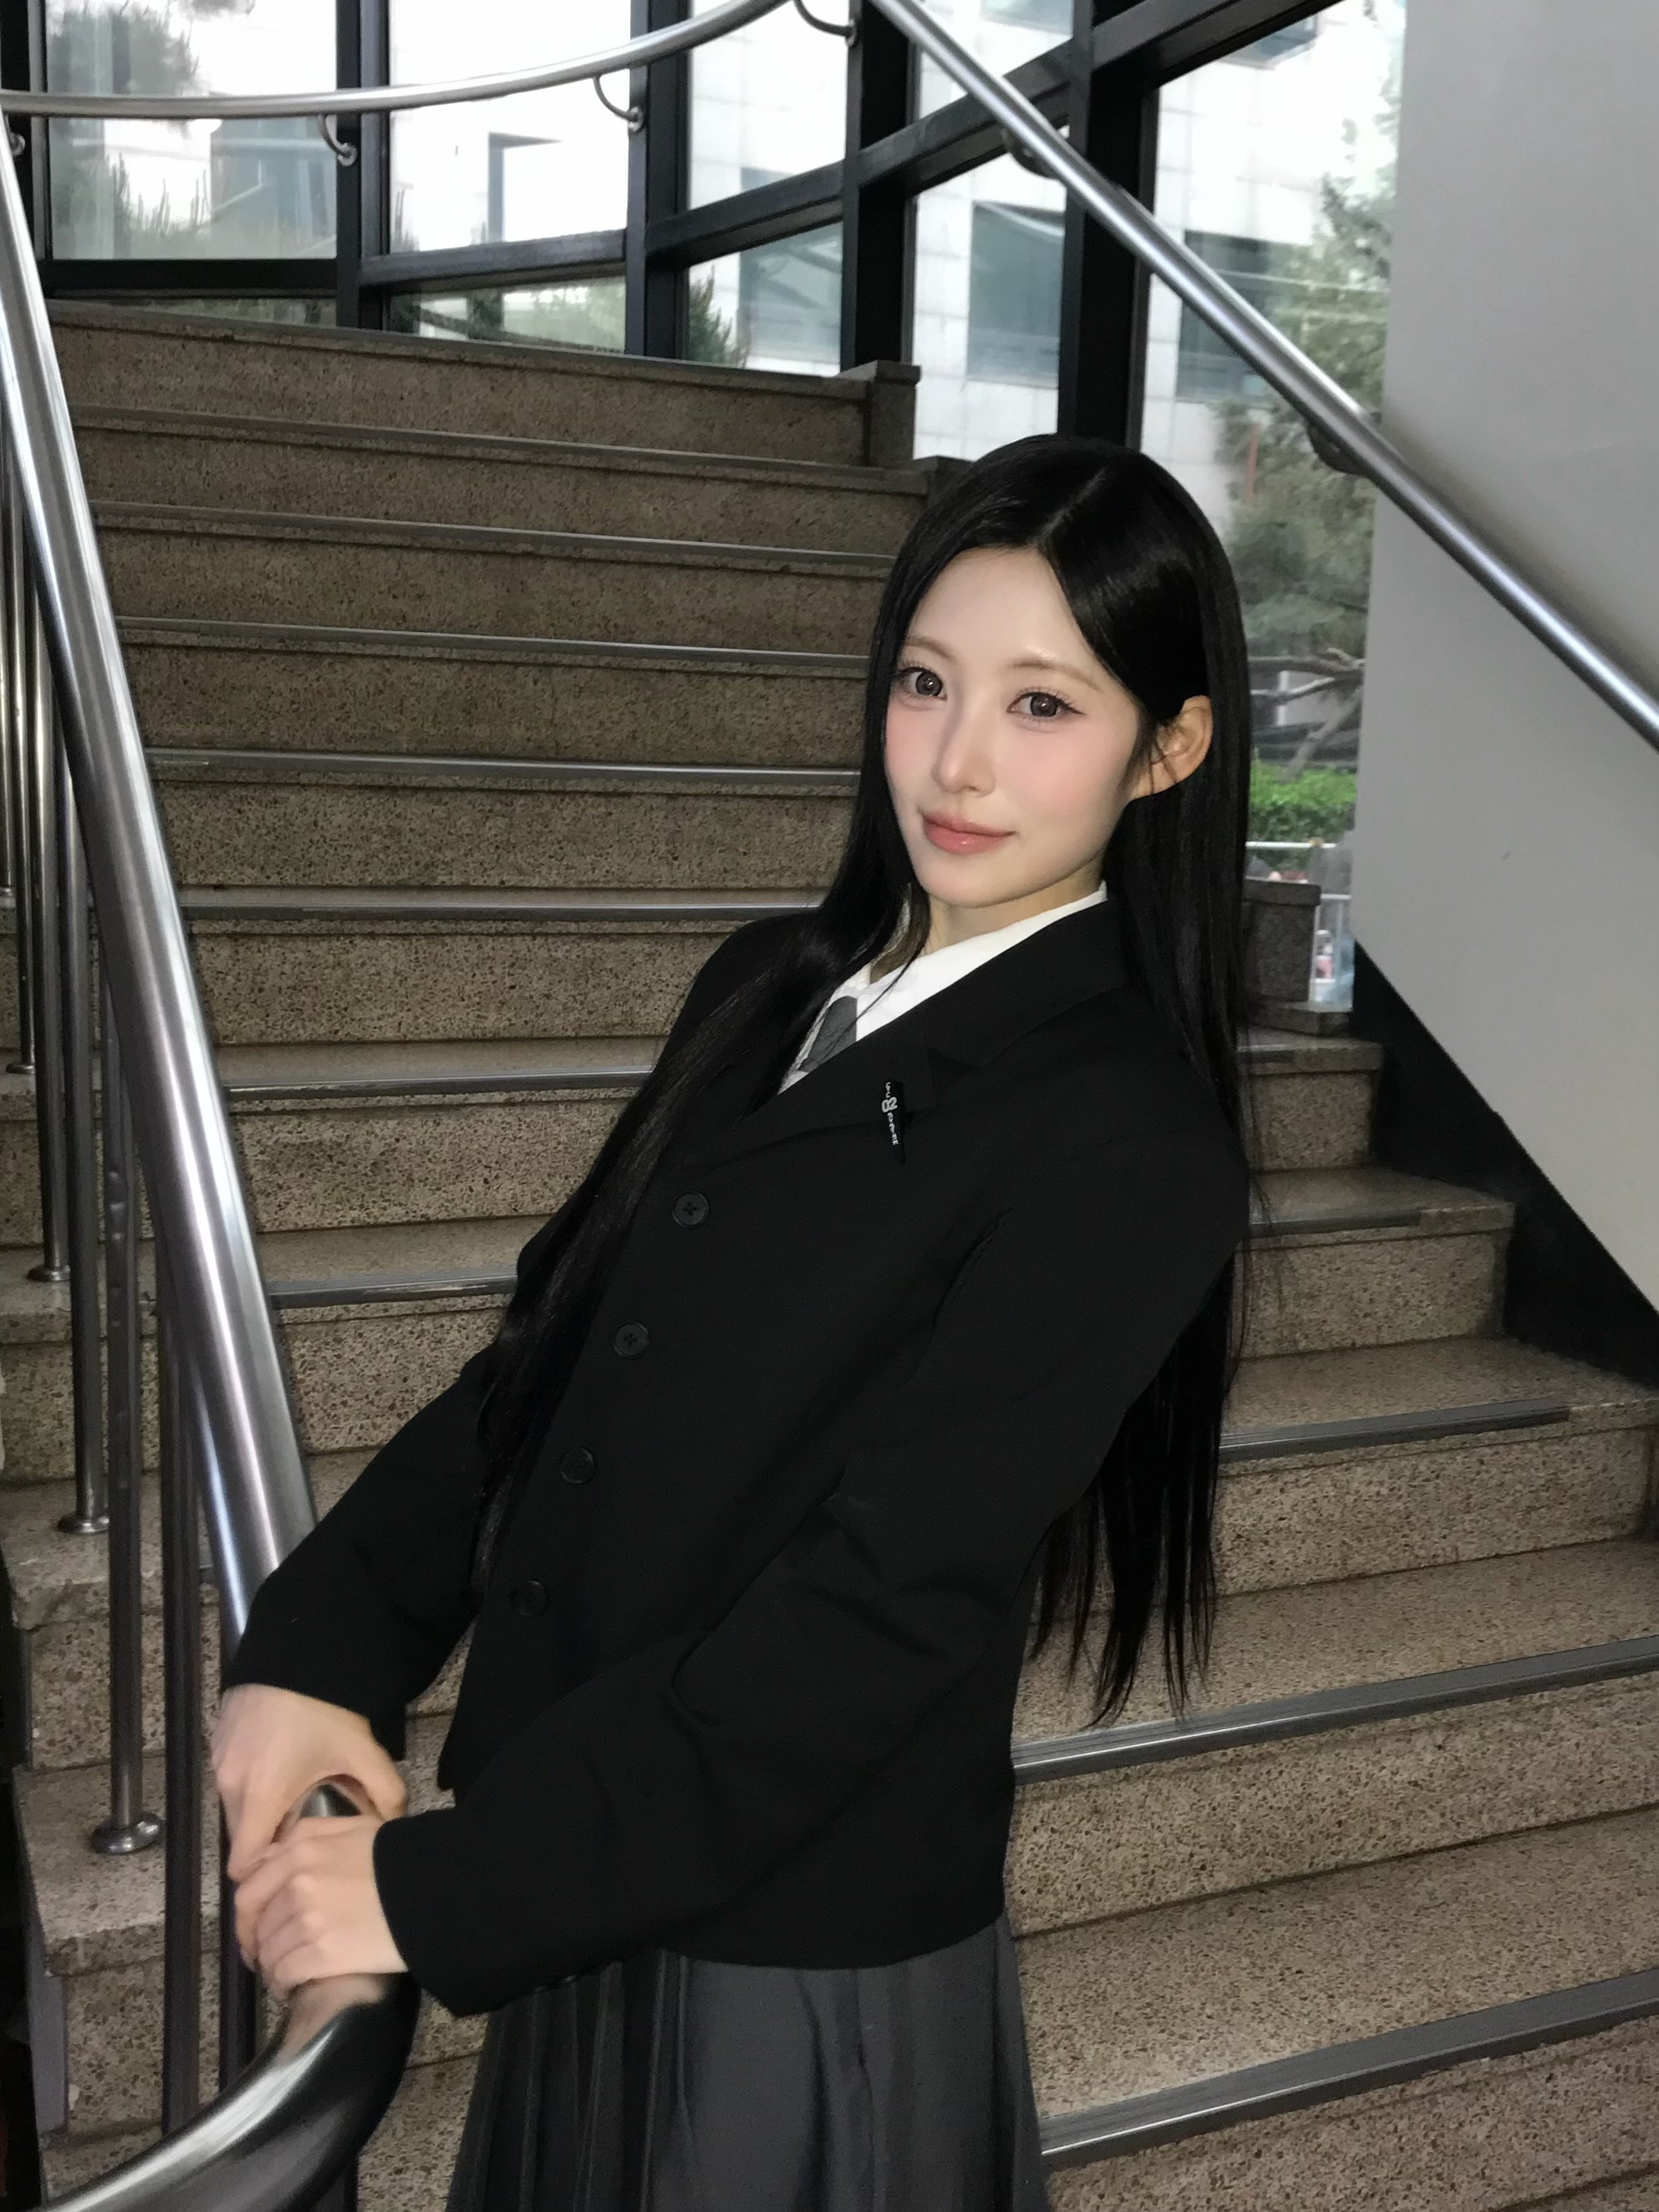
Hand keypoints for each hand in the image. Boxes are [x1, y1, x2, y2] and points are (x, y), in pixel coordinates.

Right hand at [213, 1684, 407, 1882]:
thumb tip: (394, 1824)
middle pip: (240, 1837)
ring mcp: (219, 1762)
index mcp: (261, 1797)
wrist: (296, 1652)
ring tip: (293, 1800)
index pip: (243, 1863)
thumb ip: (384, 1793)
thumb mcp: (361, 1751)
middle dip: (265, 1843)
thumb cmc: (326, 1709)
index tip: (289, 1868)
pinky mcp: (217, 1742)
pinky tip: (279, 1769)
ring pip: (234, 1808)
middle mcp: (230, 1785)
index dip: (265, 1872)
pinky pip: (229, 1779)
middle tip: (299, 1836)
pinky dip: (249, 1784)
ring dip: (258, 1811)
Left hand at [235, 1815, 407, 1996]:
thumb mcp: (355, 1830)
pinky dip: (285, 1985)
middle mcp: (296, 1882)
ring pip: (270, 1953)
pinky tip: (294, 1987)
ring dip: (273, 1967)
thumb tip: (275, 1859)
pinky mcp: (321, 1954)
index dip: (248, 1916)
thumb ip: (311, 1837)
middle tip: (268, 1958)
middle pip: (257, 1924)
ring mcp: (306, 1919)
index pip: (249, 1889)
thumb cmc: (401, 1857)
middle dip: (257, 1945)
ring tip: (287, 1974)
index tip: (255, 1929)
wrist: (436, 1889)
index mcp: (301, 1847)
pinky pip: (285, 1975)